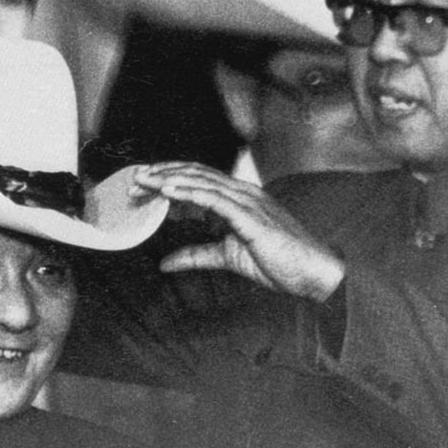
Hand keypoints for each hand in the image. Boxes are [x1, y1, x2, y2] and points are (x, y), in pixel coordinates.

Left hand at [131, 162, 344, 301]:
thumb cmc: (279, 262)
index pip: (198, 179)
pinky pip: (214, 199)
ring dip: (169, 179)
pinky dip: (189, 192)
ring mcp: (247, 201)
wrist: (312, 273)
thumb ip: (196, 255)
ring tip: (145, 181)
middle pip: (195, 174)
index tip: (144, 183)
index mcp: (238, 198)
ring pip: (201, 181)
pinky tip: (169, 192)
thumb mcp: (226, 257)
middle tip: (135, 179)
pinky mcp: (250, 216)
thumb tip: (165, 263)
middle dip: (163, 174)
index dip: (169, 177)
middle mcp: (242, 193)